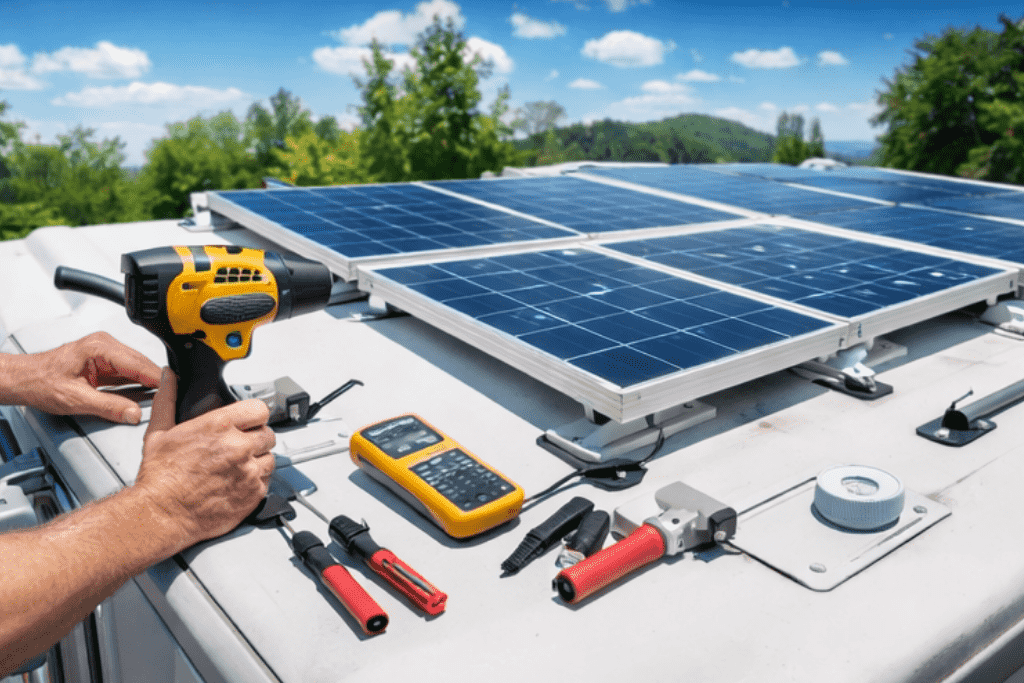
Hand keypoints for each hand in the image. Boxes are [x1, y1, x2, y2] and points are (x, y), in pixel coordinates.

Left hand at [1, 331, 160, 423]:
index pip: (138, 363)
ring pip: (136, 367)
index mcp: (99, 348)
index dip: (156, 378)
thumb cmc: (41, 383)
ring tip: (163, 396)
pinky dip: (136, 382)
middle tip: (173, 395)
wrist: (24, 380)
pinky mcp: (103, 362)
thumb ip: (109, 406)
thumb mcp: (76, 399)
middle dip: (156, 380)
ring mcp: (105, 352)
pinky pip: (126, 371)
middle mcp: (104, 345)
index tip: (173, 389)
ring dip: (147, 381)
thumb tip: (133, 413)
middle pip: (140, 363)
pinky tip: (145, 393)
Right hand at [135, 368, 275, 548]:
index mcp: (219, 426)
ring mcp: (248, 471)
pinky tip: (238, 482)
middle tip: (240, 446)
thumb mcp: (158, 432)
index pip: (260, 409)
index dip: (254, 416)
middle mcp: (238, 446)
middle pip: (268, 433)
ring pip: (270, 458)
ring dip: (259, 460)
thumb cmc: (160, 478)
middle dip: (256, 438)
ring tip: (238, 466)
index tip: (249, 421)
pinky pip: (267, 481)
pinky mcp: (253, 493)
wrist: (161, 515)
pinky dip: (257, 481)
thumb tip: (170, 378)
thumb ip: (167, 399)